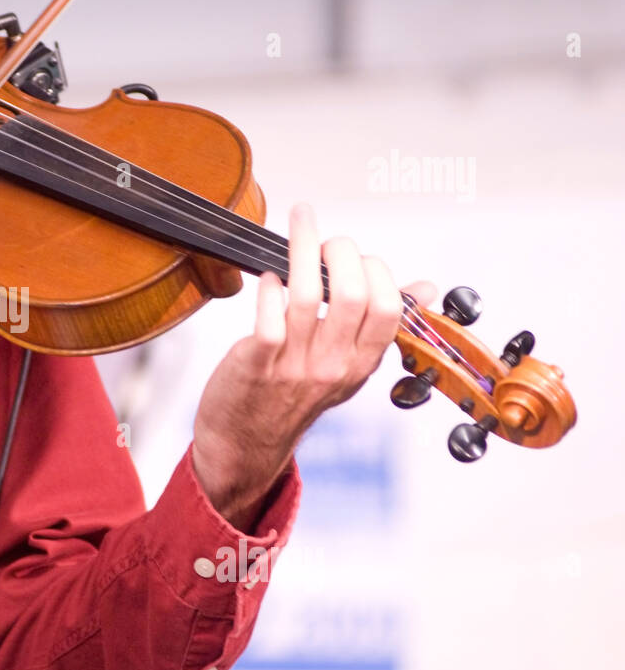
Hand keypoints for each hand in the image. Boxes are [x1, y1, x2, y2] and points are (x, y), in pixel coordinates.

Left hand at [191, 204, 437, 528]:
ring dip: (302, 250)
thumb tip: (424, 287)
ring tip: (299, 226)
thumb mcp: (347, 366)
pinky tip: (267, 276)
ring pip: (305, 296)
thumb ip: (380, 325)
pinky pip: (267, 319)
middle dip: (341, 252)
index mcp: (361, 362)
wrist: (245, 444)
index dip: (375, 270)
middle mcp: (332, 365)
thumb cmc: (293, 395)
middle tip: (326, 240)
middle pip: (351, 294)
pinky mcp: (255, 364)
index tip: (355, 255)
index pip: (389, 308)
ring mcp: (294, 365)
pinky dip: (268, 289)